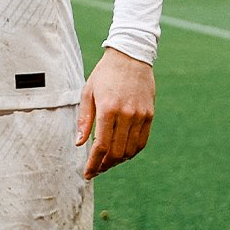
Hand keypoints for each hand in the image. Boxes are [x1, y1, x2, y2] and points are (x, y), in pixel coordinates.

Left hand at [76, 47, 154, 179]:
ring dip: (118, 161)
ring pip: (131, 150)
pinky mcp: (149, 115)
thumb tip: (80, 143)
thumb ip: (84, 119)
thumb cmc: (104, 74)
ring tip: (107, 163)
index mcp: (108, 109)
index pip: (101, 146)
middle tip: (95, 169)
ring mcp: (140, 115)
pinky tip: (122, 154)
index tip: (87, 174)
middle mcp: (126, 114)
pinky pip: (142, 141)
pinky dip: (132, 152)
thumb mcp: (88, 92)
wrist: (130, 56)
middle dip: (104, 165)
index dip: (94, 163)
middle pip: (117, 152)